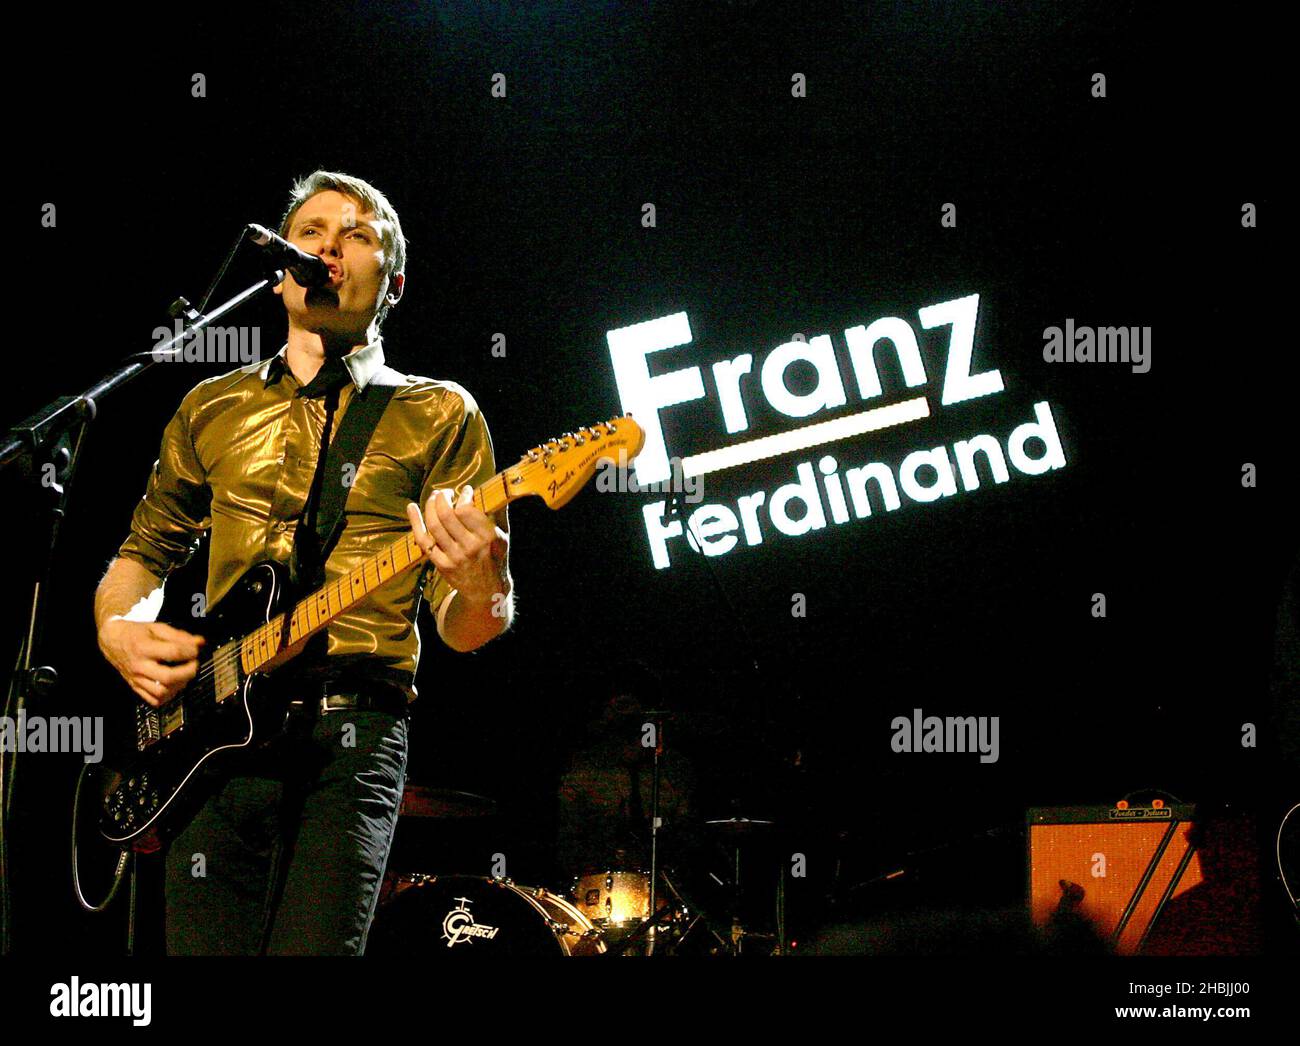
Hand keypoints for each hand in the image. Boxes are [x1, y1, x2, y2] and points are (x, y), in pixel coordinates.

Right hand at [98, 618, 205, 706]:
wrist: (112, 641)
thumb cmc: (135, 634)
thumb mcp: (157, 628)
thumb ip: (179, 636)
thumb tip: (199, 642)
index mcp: (144, 648)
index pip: (173, 652)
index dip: (190, 651)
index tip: (196, 649)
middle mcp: (139, 666)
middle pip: (168, 677)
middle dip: (188, 671)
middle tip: (194, 663)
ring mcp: (137, 678)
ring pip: (161, 692)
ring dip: (179, 685)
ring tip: (184, 675)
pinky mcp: (135, 686)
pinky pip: (153, 700)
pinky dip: (168, 696)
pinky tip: (174, 685)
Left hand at [406, 486, 508, 606]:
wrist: (487, 591)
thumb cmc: (496, 558)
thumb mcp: (504, 536)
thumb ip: (498, 512)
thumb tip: (494, 487)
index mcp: (487, 537)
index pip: (466, 510)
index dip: (463, 496)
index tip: (465, 491)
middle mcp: (470, 547)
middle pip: (446, 515)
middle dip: (442, 497)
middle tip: (445, 492)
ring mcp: (454, 557)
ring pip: (434, 525)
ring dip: (430, 506)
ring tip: (434, 497)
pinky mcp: (441, 564)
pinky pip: (423, 540)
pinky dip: (415, 522)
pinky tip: (412, 508)